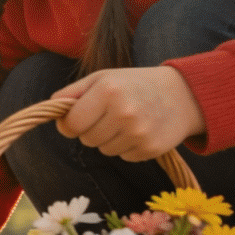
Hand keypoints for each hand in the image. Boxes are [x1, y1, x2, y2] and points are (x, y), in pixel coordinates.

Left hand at [53, 66, 206, 162]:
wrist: (183, 94)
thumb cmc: (134, 84)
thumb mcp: (102, 78)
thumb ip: (72, 92)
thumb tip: (50, 108)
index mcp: (107, 91)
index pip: (71, 124)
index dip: (69, 124)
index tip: (75, 119)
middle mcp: (124, 112)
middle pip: (86, 139)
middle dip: (90, 130)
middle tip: (108, 115)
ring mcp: (139, 133)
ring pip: (104, 150)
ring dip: (109, 139)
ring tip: (126, 121)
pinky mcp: (151, 149)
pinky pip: (123, 157)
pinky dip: (127, 147)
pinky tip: (140, 130)